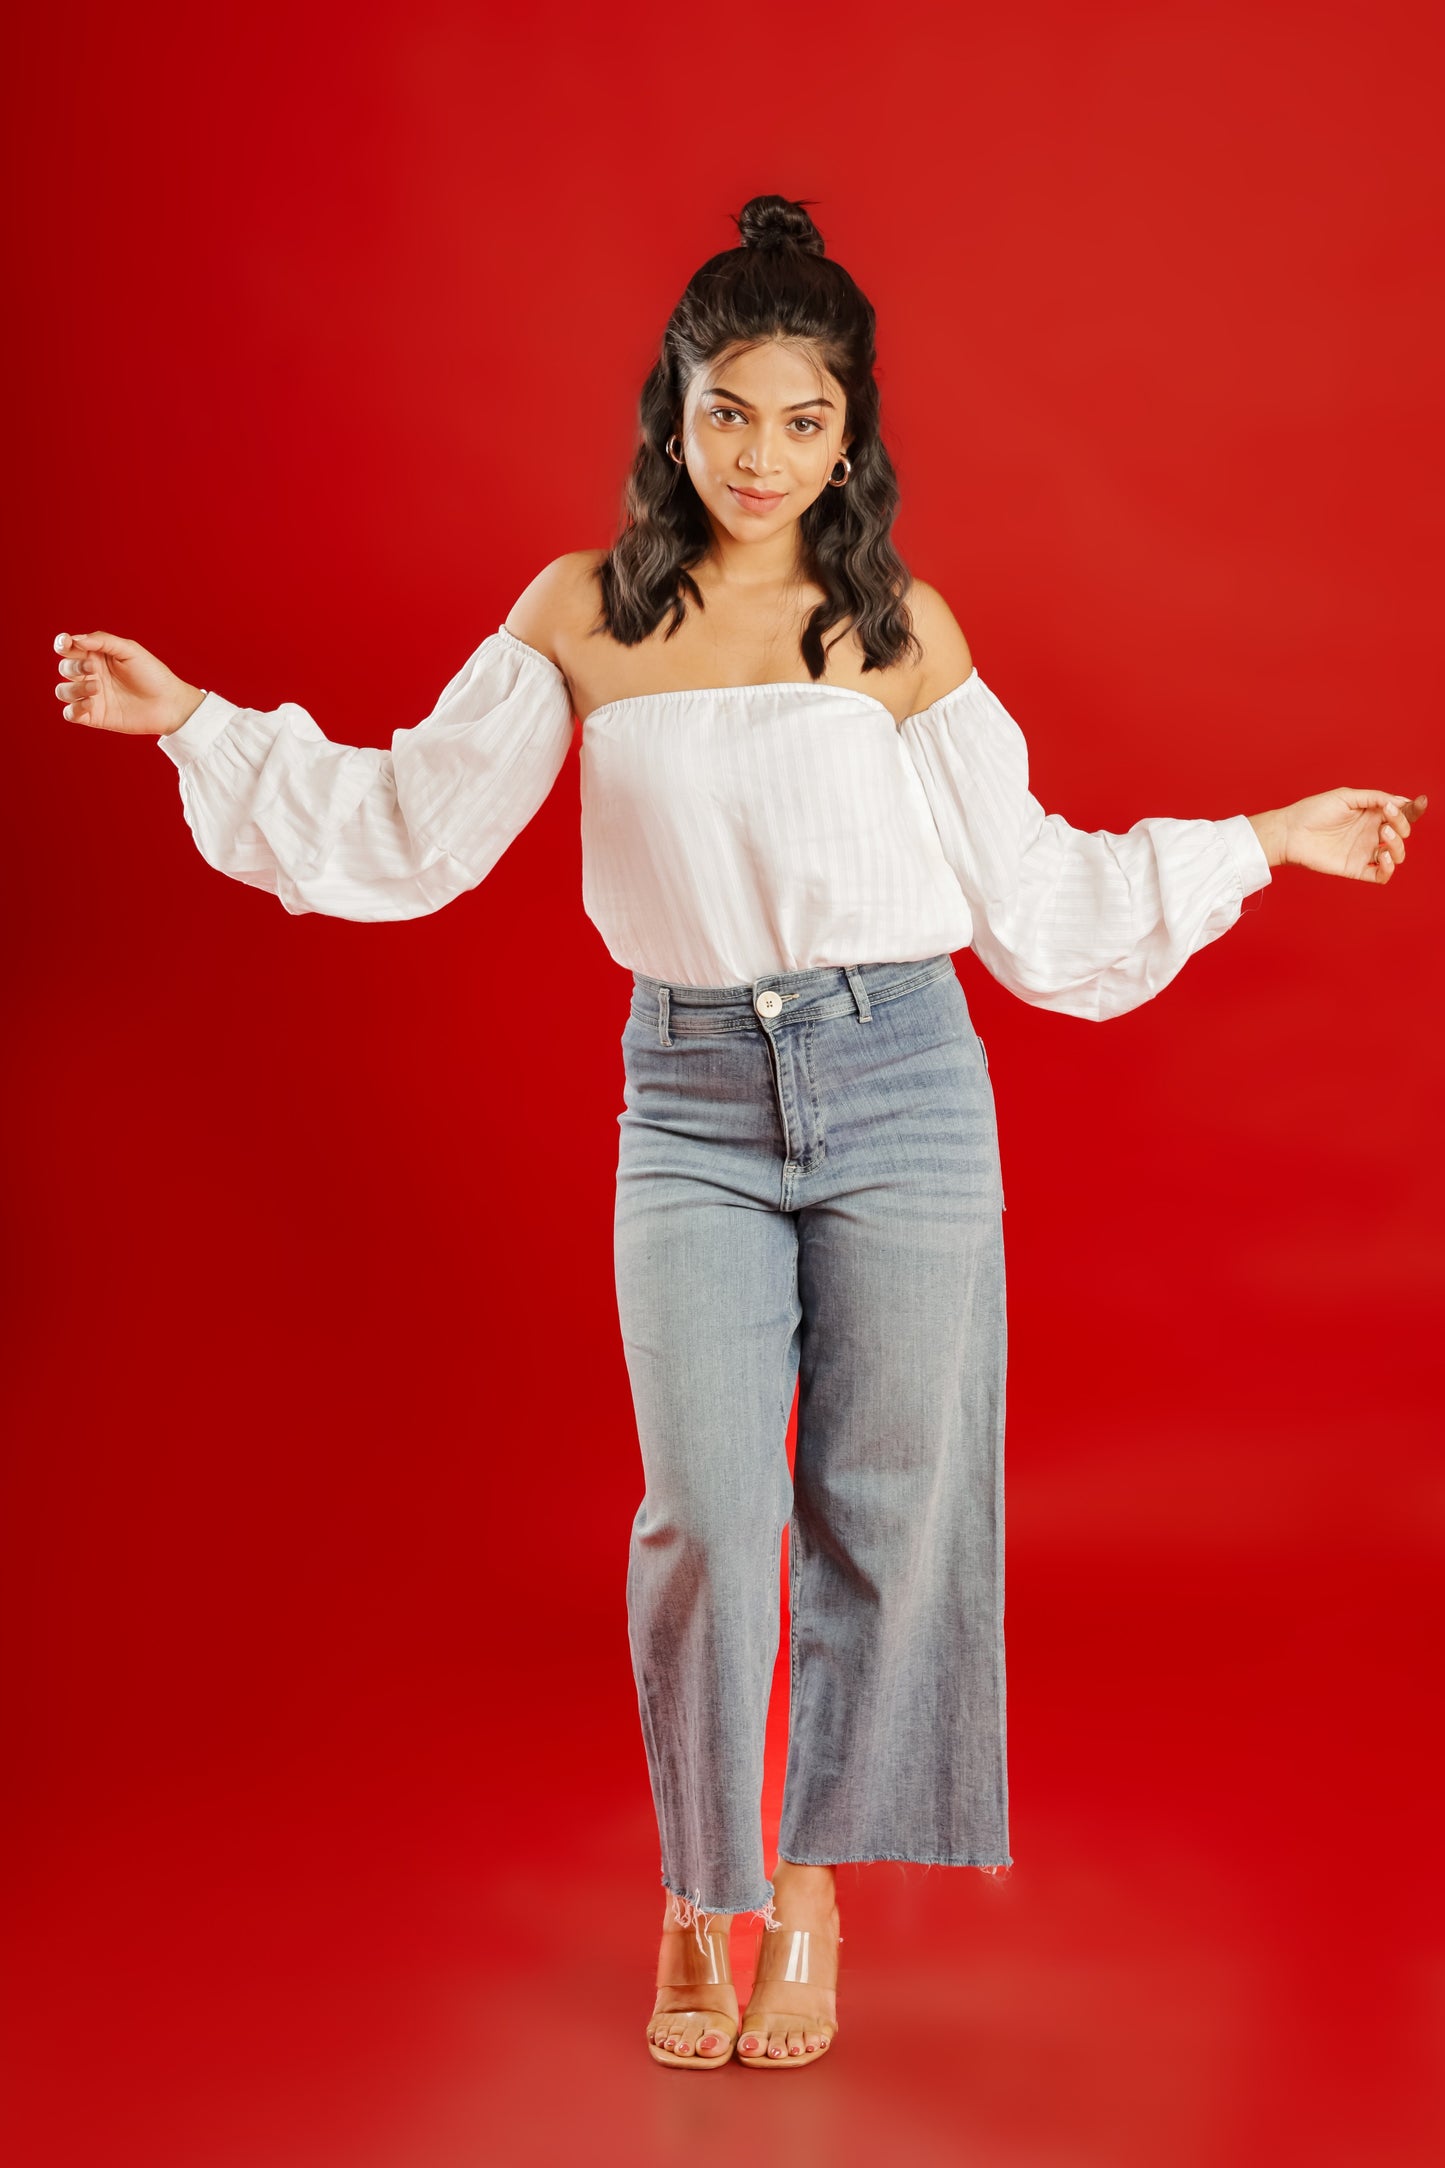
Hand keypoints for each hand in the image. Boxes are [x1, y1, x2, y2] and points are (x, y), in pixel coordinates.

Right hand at [52, 630, 206, 736]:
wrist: (169, 704)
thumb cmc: (152, 674)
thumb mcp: (130, 650)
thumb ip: (103, 641)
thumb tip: (76, 639)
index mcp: (96, 656)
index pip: (69, 648)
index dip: (62, 644)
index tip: (67, 644)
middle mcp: (90, 675)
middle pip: (64, 668)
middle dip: (73, 667)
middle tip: (93, 668)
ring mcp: (91, 696)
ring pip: (62, 691)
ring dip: (73, 688)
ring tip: (96, 688)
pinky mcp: (94, 716)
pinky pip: (70, 714)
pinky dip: (74, 709)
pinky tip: (91, 704)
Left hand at [1252, 789, 1428, 882]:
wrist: (1289, 832)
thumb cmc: (1313, 811)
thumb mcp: (1346, 797)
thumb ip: (1374, 798)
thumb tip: (1399, 802)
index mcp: (1371, 814)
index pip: (1400, 813)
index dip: (1414, 809)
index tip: (1419, 802)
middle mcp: (1371, 833)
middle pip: (1402, 833)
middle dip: (1403, 825)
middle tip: (1387, 818)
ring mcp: (1364, 852)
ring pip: (1396, 855)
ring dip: (1397, 844)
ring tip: (1382, 834)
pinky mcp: (1356, 868)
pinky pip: (1381, 875)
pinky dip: (1388, 869)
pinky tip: (1381, 856)